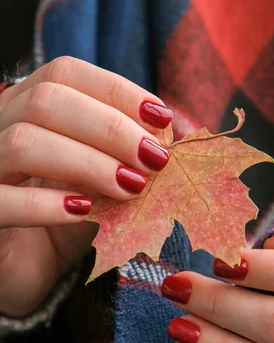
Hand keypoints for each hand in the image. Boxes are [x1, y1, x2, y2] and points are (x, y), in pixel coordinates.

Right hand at [0, 57, 171, 315]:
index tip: (161, 118)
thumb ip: (135, 154)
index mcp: (27, 107)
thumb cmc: (69, 216)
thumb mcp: (108, 179)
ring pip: (24, 142)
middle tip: (155, 160)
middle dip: (110, 127)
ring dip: (89, 163)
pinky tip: (84, 212)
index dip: (116, 89)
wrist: (26, 268)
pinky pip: (2, 200)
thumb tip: (186, 131)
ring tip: (132, 188)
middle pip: (46, 100)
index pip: (65, 74)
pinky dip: (47, 204)